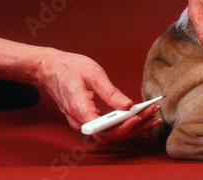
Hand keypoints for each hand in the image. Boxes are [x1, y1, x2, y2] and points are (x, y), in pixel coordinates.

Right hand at [36, 49, 160, 142]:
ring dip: (131, 128)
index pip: (103, 129)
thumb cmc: (69, 68)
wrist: (49, 68)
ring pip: (109, 134)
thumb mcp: (93, 74)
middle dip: (134, 127)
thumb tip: (128, 105)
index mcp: (79, 108)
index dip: (122, 127)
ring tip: (152, 117)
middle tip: (153, 115)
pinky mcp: (85, 119)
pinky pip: (105, 128)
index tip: (138, 117)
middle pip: (110, 135)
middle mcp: (79, 120)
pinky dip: (123, 125)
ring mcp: (81, 121)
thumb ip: (110, 92)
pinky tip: (139, 120)